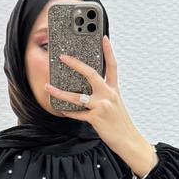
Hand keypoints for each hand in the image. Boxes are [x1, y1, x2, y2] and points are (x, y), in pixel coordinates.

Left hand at [44, 35, 148, 162]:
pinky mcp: (96, 118)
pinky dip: (68, 112)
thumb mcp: (115, 105)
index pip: (112, 66)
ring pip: (77, 97)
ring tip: (49, 87)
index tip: (103, 37)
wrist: (128, 141)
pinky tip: (60, 110)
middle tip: (63, 57)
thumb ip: (104, 95)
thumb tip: (85, 90)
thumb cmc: (120, 123)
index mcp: (114, 90)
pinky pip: (77, 113)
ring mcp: (102, 106)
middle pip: (91, 74)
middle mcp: (109, 95)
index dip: (108, 51)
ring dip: (60, 92)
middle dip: (75, 64)